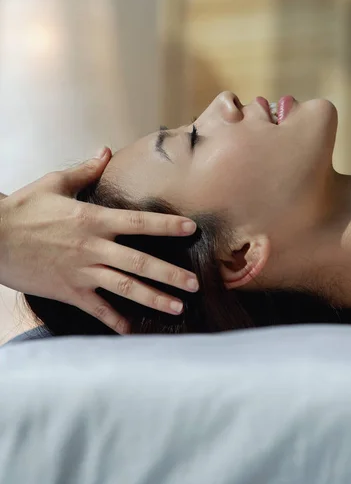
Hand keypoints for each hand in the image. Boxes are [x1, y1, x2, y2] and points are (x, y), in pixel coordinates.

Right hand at [0, 147, 197, 333]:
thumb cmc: (22, 208)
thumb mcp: (54, 183)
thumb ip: (85, 170)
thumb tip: (106, 153)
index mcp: (93, 219)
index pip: (140, 222)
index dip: (168, 225)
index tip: (191, 229)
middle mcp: (94, 247)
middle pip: (141, 262)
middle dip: (171, 274)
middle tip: (195, 284)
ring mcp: (82, 271)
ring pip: (126, 288)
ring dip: (154, 299)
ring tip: (178, 308)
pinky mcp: (69, 291)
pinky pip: (97, 308)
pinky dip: (115, 320)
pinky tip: (131, 331)